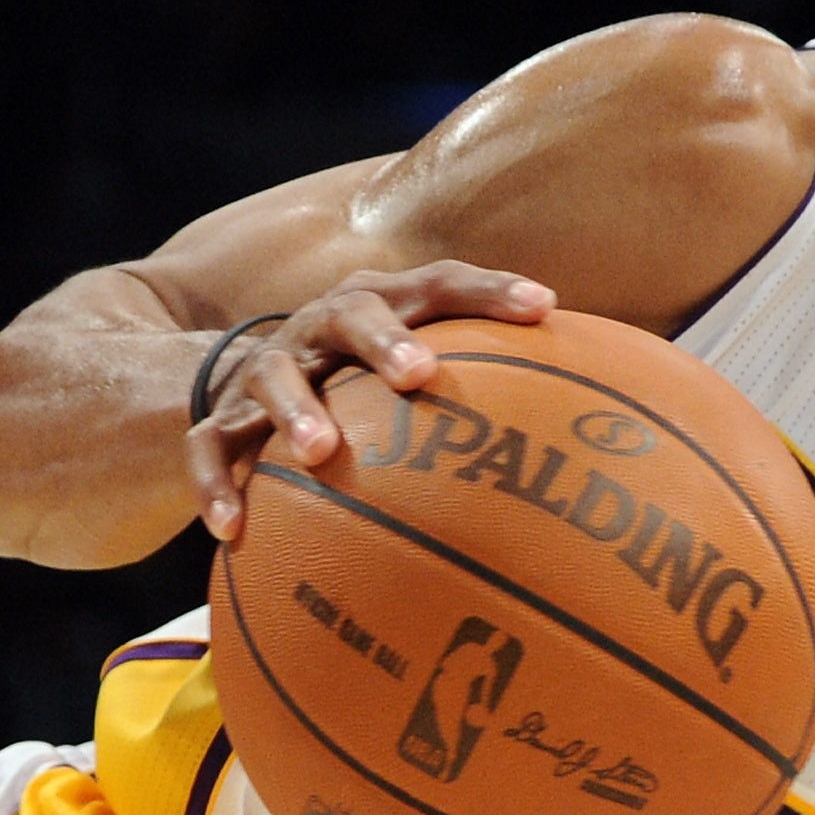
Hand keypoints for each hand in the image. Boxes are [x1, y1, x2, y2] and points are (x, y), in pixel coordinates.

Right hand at [187, 263, 553, 539]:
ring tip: (324, 453)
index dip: (490, 290)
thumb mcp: (424, 359)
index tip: (544, 307)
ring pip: (274, 378)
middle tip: (418, 374)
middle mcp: (323, 326)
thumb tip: (603, 419)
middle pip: (353, 315)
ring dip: (297, 411)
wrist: (250, 368)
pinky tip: (236, 531)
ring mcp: (270, 367)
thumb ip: (499, 378)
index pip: (441, 283)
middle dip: (386, 340)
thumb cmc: (370, 374)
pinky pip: (210, 448)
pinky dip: (218, 486)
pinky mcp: (225, 416)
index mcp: (383, 303)